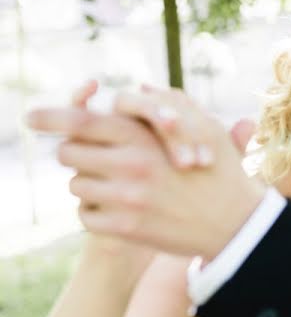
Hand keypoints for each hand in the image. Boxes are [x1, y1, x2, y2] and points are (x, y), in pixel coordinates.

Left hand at [27, 86, 265, 259]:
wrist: (236, 224)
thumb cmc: (222, 171)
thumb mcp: (205, 128)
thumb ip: (171, 103)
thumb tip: (140, 87)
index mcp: (145, 136)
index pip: (81, 121)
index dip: (49, 116)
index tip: (29, 117)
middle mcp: (131, 165)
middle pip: (69, 153)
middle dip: (77, 154)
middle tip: (94, 158)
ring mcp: (126, 198)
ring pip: (76, 185)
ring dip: (89, 185)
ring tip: (115, 186)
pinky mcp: (125, 229)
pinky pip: (85, 216)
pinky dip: (96, 213)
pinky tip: (120, 210)